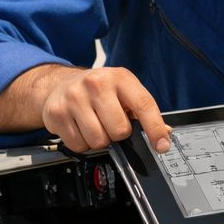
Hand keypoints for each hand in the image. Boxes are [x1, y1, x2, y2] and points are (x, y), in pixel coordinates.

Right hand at [41, 67, 169, 152]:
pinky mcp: (58, 113)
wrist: (60, 84)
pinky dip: (82, 143)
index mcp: (119, 78)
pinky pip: (78, 145)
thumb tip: (165, 134)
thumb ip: (143, 112)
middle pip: (119, 130)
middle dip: (118, 134)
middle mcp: (96, 84)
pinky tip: (80, 128)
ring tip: (94, 125)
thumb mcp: (123, 91)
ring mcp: (74, 97)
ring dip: (99, 140)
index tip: (161, 145)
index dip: (155, 129)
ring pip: (98, 141)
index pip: (144, 105)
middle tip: (110, 124)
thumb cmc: (97, 90)